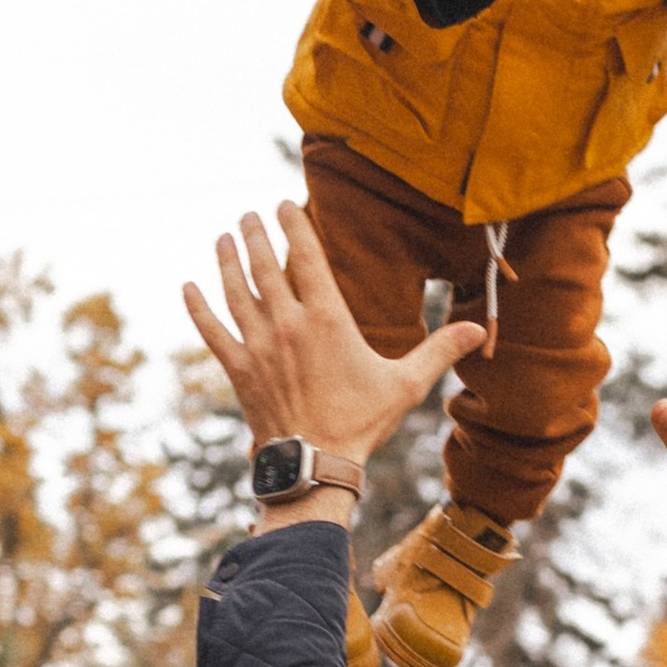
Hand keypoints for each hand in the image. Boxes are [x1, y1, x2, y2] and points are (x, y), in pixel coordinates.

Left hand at [184, 201, 482, 485]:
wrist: (316, 463)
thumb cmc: (361, 423)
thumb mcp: (406, 385)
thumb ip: (439, 351)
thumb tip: (478, 330)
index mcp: (328, 319)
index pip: (308, 257)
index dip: (294, 225)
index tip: (283, 203)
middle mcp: (288, 324)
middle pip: (266, 265)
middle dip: (255, 234)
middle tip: (248, 214)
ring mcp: (259, 346)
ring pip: (235, 290)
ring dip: (227, 259)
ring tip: (224, 237)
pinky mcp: (238, 370)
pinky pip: (212, 331)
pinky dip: (198, 307)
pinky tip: (188, 287)